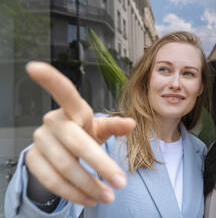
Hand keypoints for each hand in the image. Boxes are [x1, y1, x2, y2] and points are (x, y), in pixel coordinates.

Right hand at [25, 61, 134, 206]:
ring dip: (89, 185)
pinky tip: (89, 199)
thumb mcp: (99, 128)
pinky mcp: (33, 160)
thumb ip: (113, 125)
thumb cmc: (84, 133)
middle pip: (77, 144)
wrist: (64, 151)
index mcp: (72, 110)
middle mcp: (53, 122)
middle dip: (101, 165)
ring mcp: (40, 141)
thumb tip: (131, 123)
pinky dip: (73, 193)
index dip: (50, 80)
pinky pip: (53, 181)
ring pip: (65, 167)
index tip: (34, 67)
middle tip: (120, 183)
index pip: (62, 92)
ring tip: (109, 196)